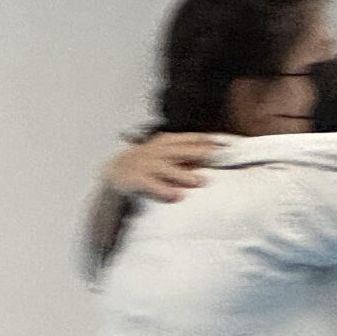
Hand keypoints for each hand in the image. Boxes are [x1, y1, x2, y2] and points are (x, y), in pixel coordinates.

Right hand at [104, 132, 219, 202]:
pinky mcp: (135, 179)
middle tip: (214, 157)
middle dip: (196, 153)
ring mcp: (144, 164)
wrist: (115, 172)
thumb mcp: (164, 154)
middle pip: (178, 151)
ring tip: (198, 181)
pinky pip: (150, 184)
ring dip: (182, 174)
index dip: (204, 141)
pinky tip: (175, 196)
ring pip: (165, 168)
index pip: (187, 139)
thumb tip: (208, 157)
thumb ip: (184, 157)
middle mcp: (154, 151)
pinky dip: (163, 190)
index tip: (221, 144)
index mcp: (163, 142)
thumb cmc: (145, 163)